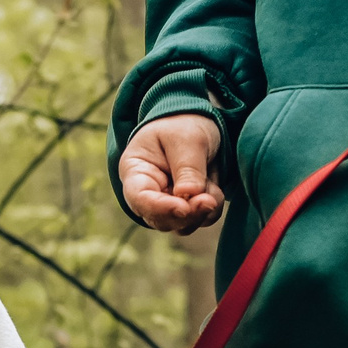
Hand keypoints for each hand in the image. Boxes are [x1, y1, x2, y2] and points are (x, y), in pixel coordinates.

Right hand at [118, 113, 225, 234]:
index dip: (161, 208)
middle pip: (161, 220)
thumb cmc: (183, 124)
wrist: (195, 121)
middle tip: (209, 199)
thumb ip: (188, 169)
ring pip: (183, 225)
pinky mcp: (186, 209)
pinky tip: (212, 186)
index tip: (184, 208)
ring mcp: (167, 204)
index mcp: (135, 172)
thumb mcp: (187, 139)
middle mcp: (148, 194)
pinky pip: (201, 220)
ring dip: (202, 210)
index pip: (140, 199)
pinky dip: (212, 208)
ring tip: (210, 180)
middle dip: (188, 213)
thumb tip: (189, 197)